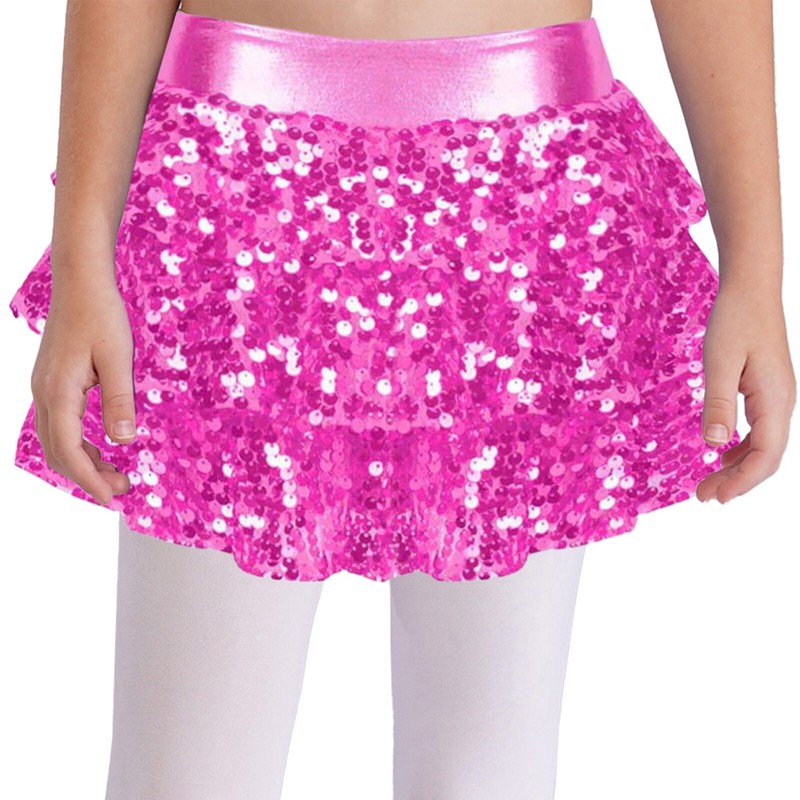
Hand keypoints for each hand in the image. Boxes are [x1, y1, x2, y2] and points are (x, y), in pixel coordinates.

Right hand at [30, 271, 135, 504]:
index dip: (89, 480)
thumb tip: (124, 441)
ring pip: (56, 441)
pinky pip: (59, 426)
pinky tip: (101, 448)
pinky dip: (78, 445)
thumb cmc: (100, 315)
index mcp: (58, 392)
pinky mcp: (51, 384)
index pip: (69, 451)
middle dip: (88, 477)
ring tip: (115, 474)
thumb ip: (119, 401)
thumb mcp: (119, 359)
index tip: (112, 498)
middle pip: (58, 452)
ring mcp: (44, 389)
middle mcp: (44, 395)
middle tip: (123, 488)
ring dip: (84, 462)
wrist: (80, 284)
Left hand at [696, 284, 796, 503]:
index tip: (716, 497)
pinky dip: (740, 448)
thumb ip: (718, 403)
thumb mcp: (719, 362)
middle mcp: (782, 403)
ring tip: (708, 482)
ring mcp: (777, 398)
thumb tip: (713, 444)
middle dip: (736, 481)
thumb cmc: (735, 321)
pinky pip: (759, 430)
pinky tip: (721, 454)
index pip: (766, 456)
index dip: (742, 481)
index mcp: (775, 400)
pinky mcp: (767, 391)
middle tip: (703, 496)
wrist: (751, 290)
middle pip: (766, 457)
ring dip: (737, 467)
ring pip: (763, 446)